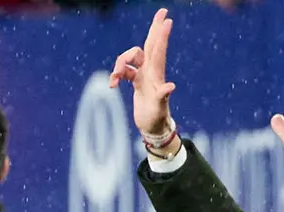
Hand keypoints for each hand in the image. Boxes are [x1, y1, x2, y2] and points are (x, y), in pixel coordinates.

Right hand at [109, 8, 177, 136]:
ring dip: (119, 64)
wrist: (153, 128)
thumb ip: (163, 96)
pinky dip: (116, 75)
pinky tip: (112, 85)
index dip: (161, 35)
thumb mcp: (159, 109)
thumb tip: (171, 87)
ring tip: (114, 80)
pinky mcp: (136, 81)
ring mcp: (143, 75)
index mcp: (156, 75)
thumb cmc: (156, 119)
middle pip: (150, 44)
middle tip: (162, 11)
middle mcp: (151, 71)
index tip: (167, 20)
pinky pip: (123, 70)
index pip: (158, 50)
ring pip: (129, 57)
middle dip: (155, 28)